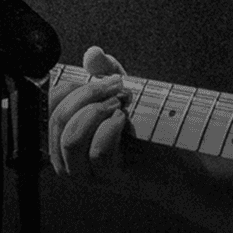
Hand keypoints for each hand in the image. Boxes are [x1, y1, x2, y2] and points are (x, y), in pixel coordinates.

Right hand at [47, 46, 180, 200]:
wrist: (180, 160)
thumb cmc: (148, 128)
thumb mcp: (123, 93)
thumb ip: (106, 72)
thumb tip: (92, 53)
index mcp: (63, 135)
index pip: (51, 105)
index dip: (75, 86)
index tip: (107, 80)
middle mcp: (66, 158)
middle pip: (58, 119)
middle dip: (89, 94)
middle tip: (118, 88)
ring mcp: (85, 173)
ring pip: (71, 138)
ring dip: (97, 112)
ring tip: (121, 105)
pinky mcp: (108, 180)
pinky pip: (97, 152)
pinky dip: (111, 129)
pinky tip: (125, 121)